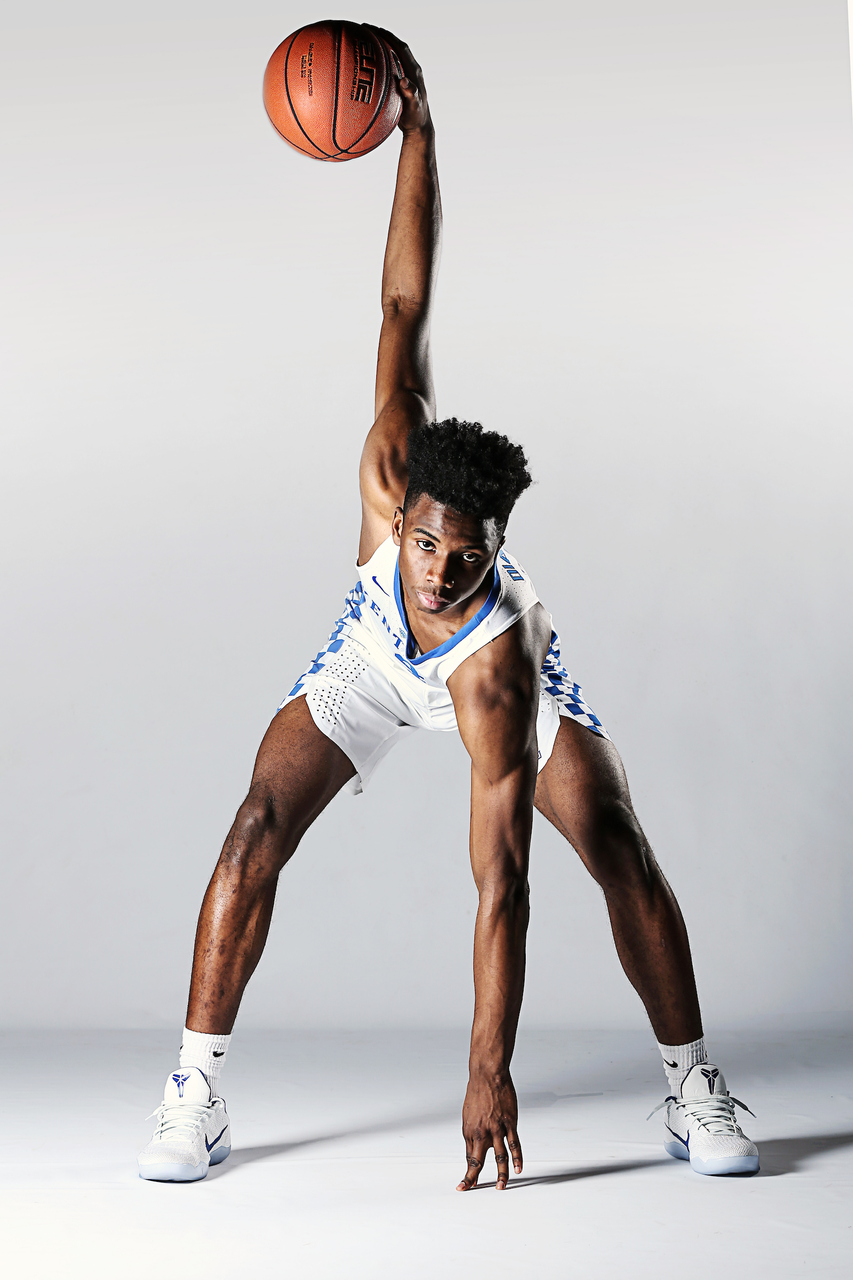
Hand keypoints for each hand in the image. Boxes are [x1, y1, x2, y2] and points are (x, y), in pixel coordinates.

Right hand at [373, 27, 430, 132]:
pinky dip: (376, 64)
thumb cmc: (417, 118)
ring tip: (362, 42)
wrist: (419, 127)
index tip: (373, 30)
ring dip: (377, 48)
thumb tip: (404, 81)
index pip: (400, 47)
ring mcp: (404, 75)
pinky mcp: (398, 83)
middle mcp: (409, 69)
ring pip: (390, 56)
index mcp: (414, 71)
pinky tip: (363, 65)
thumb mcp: (415, 106)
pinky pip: (386, 69)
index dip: (388, 36)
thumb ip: (411, 93)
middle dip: (380, 36)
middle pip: (394, 46)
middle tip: (363, 30)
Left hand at [457, 1069, 522, 1190]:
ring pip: (499, 1157)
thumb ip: (472, 1134)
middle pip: (477, 1160)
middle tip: (475, 1190)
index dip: (468, 1172)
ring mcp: (496, 1128)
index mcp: (469, 1131)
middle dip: (475, 1178)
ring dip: (501, 1174)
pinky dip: (517, 1158)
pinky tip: (519, 1169)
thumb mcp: (468, 1115)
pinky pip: (514, 1144)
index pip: (469, 1157)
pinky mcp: (509, 1123)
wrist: (488, 1075)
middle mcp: (481, 1132)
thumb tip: (473, 1149)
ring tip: (501, 1187)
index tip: (466, 1185)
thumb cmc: (477, 1093)